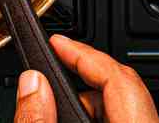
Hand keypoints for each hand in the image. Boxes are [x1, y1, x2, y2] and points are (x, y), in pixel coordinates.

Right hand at [13, 35, 158, 121]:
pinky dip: (97, 116)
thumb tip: (32, 83)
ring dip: (86, 102)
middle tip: (47, 76)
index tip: (57, 43)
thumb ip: (40, 119)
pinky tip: (69, 121)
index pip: (118, 77)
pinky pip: (126, 120)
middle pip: (121, 89)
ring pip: (124, 106)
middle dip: (80, 78)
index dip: (83, 53)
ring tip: (54, 110)